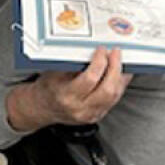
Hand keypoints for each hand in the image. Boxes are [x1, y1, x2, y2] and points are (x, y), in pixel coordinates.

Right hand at [13, 48, 130, 130]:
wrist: (44, 107)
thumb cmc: (48, 88)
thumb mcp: (55, 72)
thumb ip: (73, 63)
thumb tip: (92, 49)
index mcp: (66, 96)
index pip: (90, 79)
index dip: (99, 62)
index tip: (101, 50)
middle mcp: (80, 108)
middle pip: (107, 89)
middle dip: (115, 67)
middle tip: (115, 53)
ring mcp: (90, 114)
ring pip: (114, 96)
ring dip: (120, 76)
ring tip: (119, 61)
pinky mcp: (97, 115)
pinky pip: (114, 100)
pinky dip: (119, 85)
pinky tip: (120, 74)